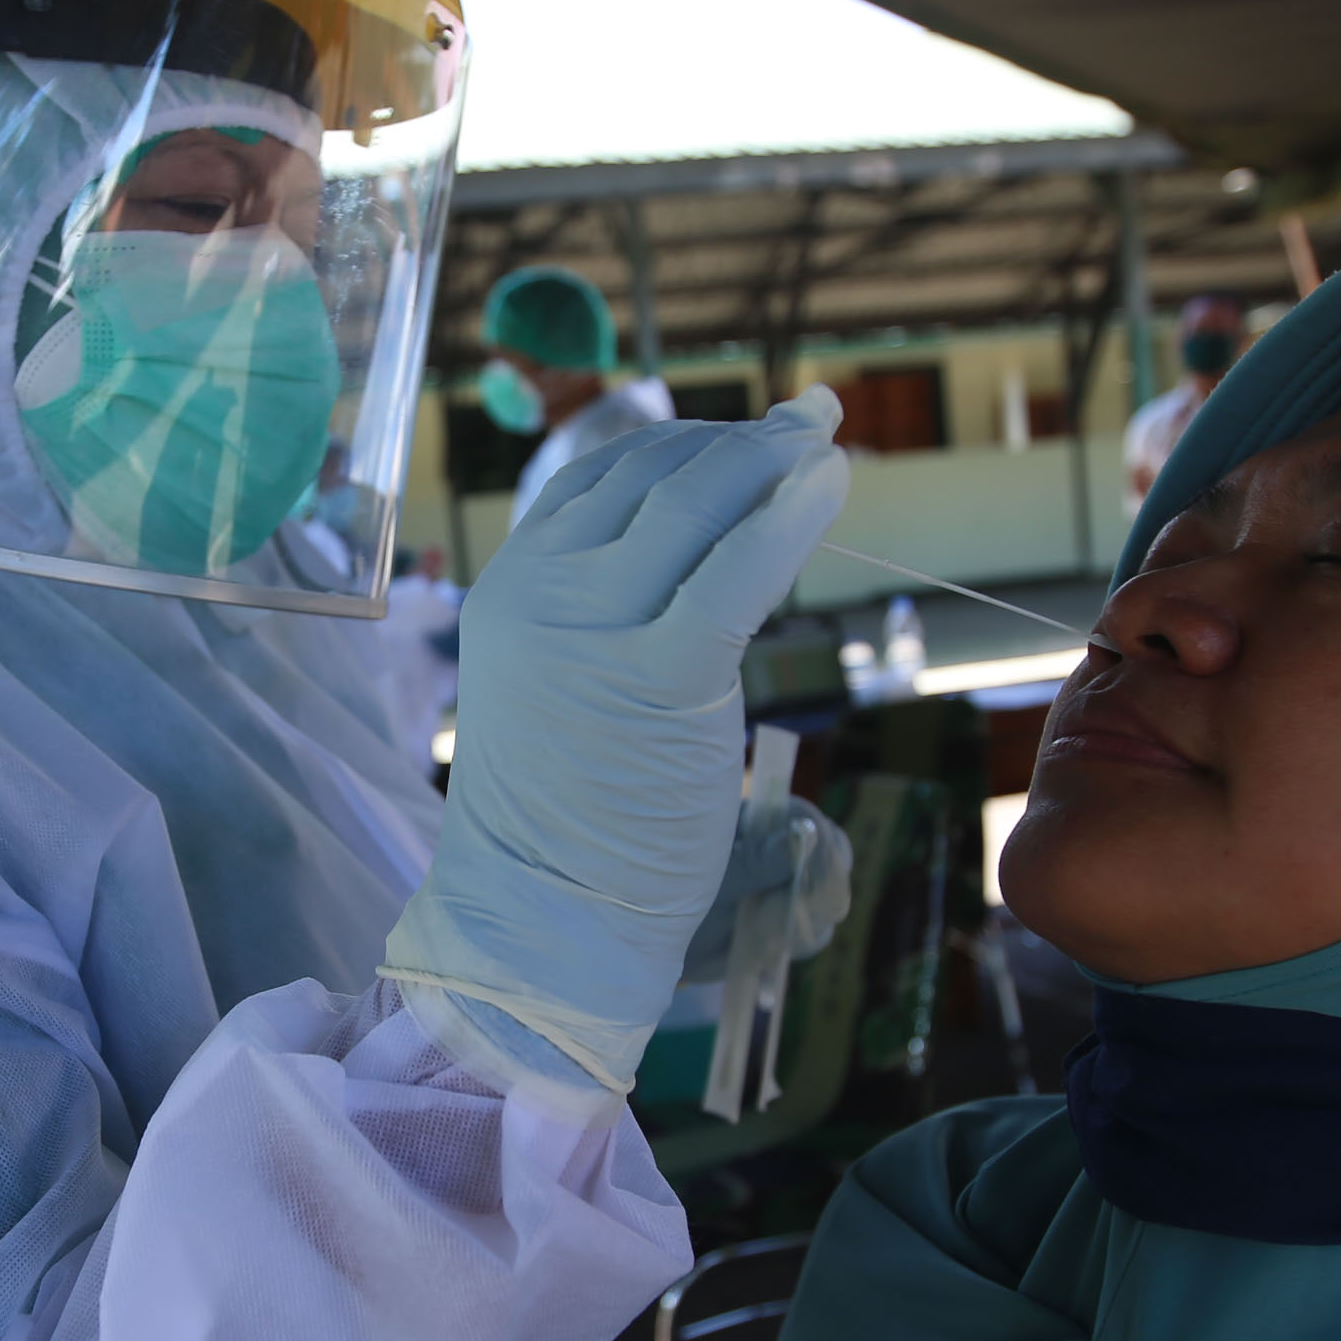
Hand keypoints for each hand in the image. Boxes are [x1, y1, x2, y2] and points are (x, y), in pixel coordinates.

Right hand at [385, 393, 848, 1088]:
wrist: (542, 919)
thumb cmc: (567, 821)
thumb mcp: (559, 686)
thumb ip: (604, 614)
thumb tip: (702, 552)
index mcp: (509, 588)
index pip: (601, 477)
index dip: (683, 441)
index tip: (750, 433)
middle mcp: (541, 593)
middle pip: (652, 476)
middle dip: (742, 438)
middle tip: (809, 422)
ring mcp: (592, 631)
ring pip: (694, 505)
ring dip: (772, 458)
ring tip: (826, 440)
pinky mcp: (658, 677)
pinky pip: (735, 572)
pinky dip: (790, 513)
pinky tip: (831, 483)